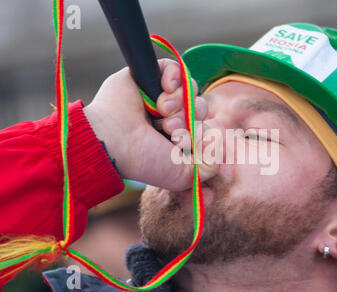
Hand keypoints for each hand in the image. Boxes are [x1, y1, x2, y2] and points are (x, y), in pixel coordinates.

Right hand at [84, 59, 217, 190]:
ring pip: (189, 89)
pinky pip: (175, 68)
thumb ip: (208, 169)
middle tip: (169, 128)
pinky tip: (165, 88)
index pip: (206, 128)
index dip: (201, 133)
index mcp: (178, 138)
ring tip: (161, 110)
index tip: (183, 144)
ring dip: (180, 100)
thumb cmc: (145, 160)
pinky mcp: (148, 76)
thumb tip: (218, 145)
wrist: (115, 141)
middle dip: (188, 118)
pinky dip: (175, 76)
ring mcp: (159, 96)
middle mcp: (170, 117)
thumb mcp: (182, 175)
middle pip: (199, 108)